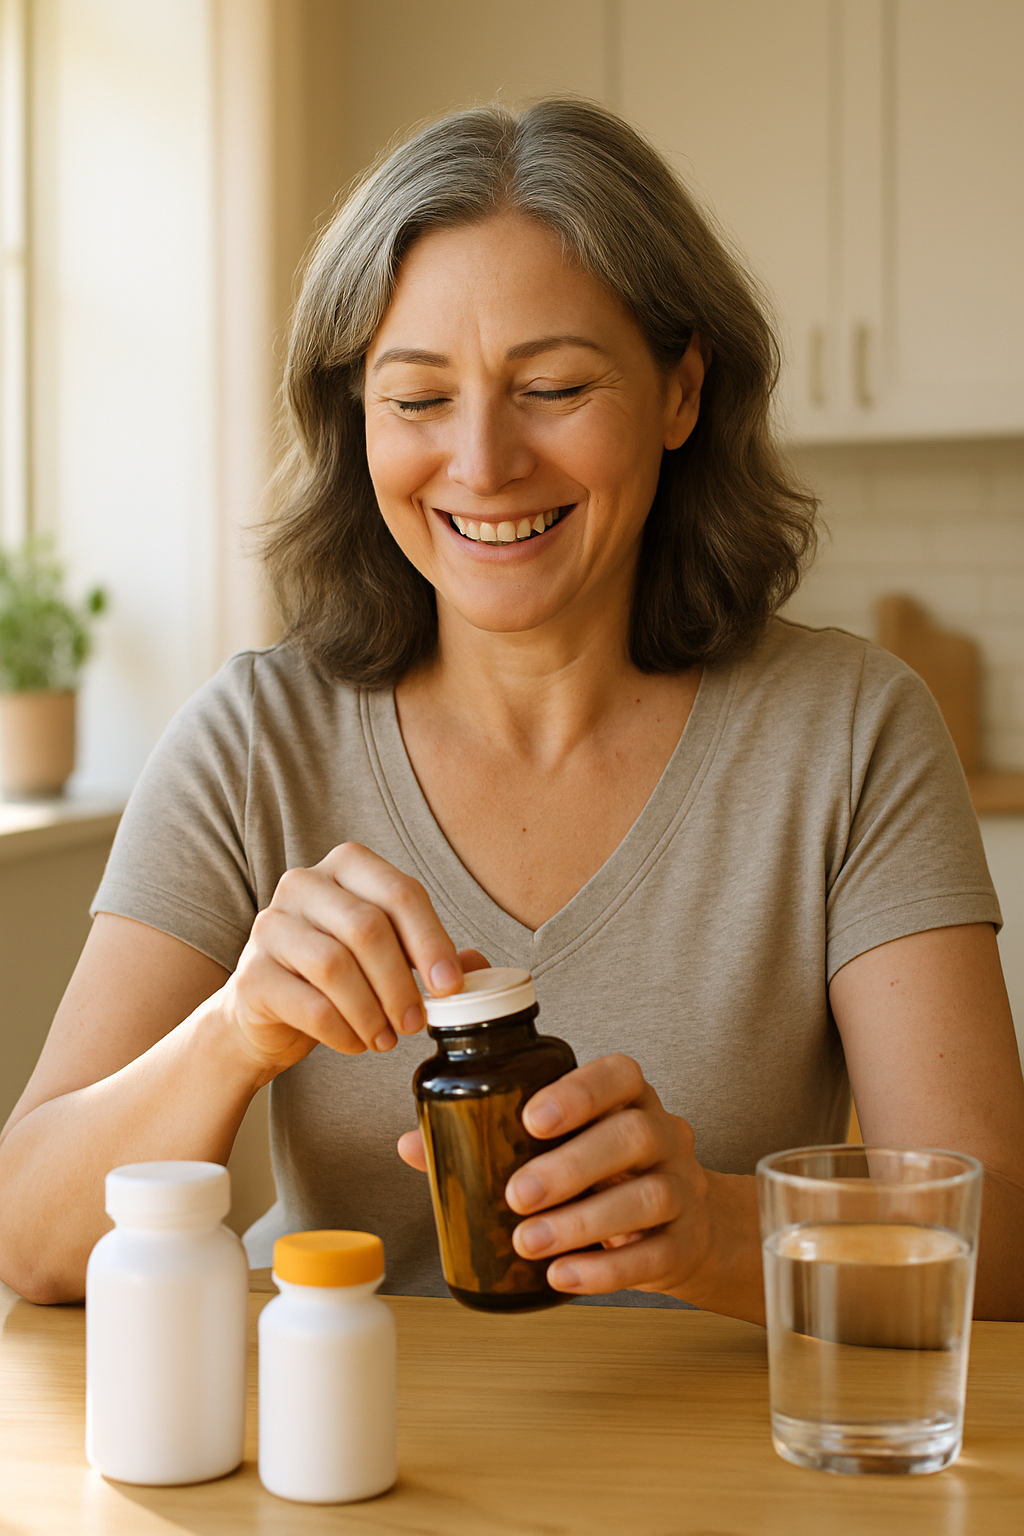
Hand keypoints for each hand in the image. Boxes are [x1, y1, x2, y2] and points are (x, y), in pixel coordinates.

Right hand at [218, 841, 485, 1075]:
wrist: (264, 1013)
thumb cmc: (335, 976)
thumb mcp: (387, 957)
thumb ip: (430, 956)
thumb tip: (479, 967)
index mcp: (347, 867)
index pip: (400, 893)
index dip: (432, 941)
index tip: (451, 986)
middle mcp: (303, 884)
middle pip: (367, 927)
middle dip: (401, 982)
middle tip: (416, 1022)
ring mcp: (271, 926)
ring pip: (335, 966)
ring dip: (371, 1011)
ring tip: (387, 1038)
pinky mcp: (251, 975)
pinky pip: (309, 1004)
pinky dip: (342, 1031)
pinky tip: (356, 1042)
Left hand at [398, 1053, 761, 1316]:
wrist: (685, 1227)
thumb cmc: (605, 1174)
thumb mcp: (562, 1146)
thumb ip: (492, 1139)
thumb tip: (412, 1145)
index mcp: (629, 1099)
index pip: (619, 1076)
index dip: (580, 1093)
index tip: (532, 1118)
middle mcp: (664, 1135)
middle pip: (633, 1137)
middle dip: (572, 1166)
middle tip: (517, 1195)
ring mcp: (683, 1189)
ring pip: (647, 1197)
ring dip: (583, 1221)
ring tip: (529, 1242)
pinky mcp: (686, 1243)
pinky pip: (654, 1254)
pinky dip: (605, 1269)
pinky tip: (563, 1275)